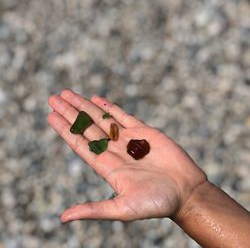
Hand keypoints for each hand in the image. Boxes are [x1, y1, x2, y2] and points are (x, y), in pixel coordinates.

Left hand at [48, 90, 206, 221]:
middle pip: (86, 128)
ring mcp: (128, 140)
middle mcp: (114, 151)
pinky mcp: (144, 132)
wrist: (186, 192)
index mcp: (107, 167)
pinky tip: (96, 99)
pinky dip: (109, 107)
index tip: (51, 115)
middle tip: (53, 97)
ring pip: (101, 119)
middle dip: (70, 112)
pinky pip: (122, 116)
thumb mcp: (124, 209)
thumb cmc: (158, 203)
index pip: (79, 144)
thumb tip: (62, 219)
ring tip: (68, 93)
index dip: (64, 130)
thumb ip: (94, 210)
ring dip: (84, 106)